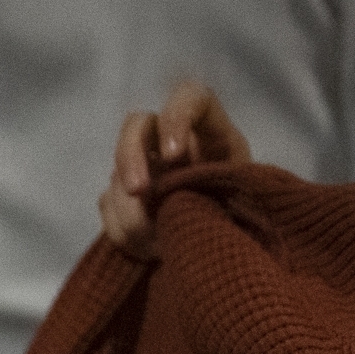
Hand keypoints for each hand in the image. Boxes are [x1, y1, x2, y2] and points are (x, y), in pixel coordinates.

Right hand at [99, 80, 255, 256]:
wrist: (224, 256)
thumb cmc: (246, 221)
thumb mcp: (242, 201)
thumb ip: (209, 191)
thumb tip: (163, 201)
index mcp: (213, 135)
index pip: (191, 97)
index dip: (176, 116)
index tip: (174, 157)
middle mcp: (173, 143)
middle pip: (137, 124)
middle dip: (131, 156)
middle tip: (137, 191)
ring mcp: (144, 169)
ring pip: (118, 173)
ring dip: (131, 209)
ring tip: (155, 243)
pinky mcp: (123, 197)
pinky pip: (108, 206)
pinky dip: (123, 231)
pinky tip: (146, 247)